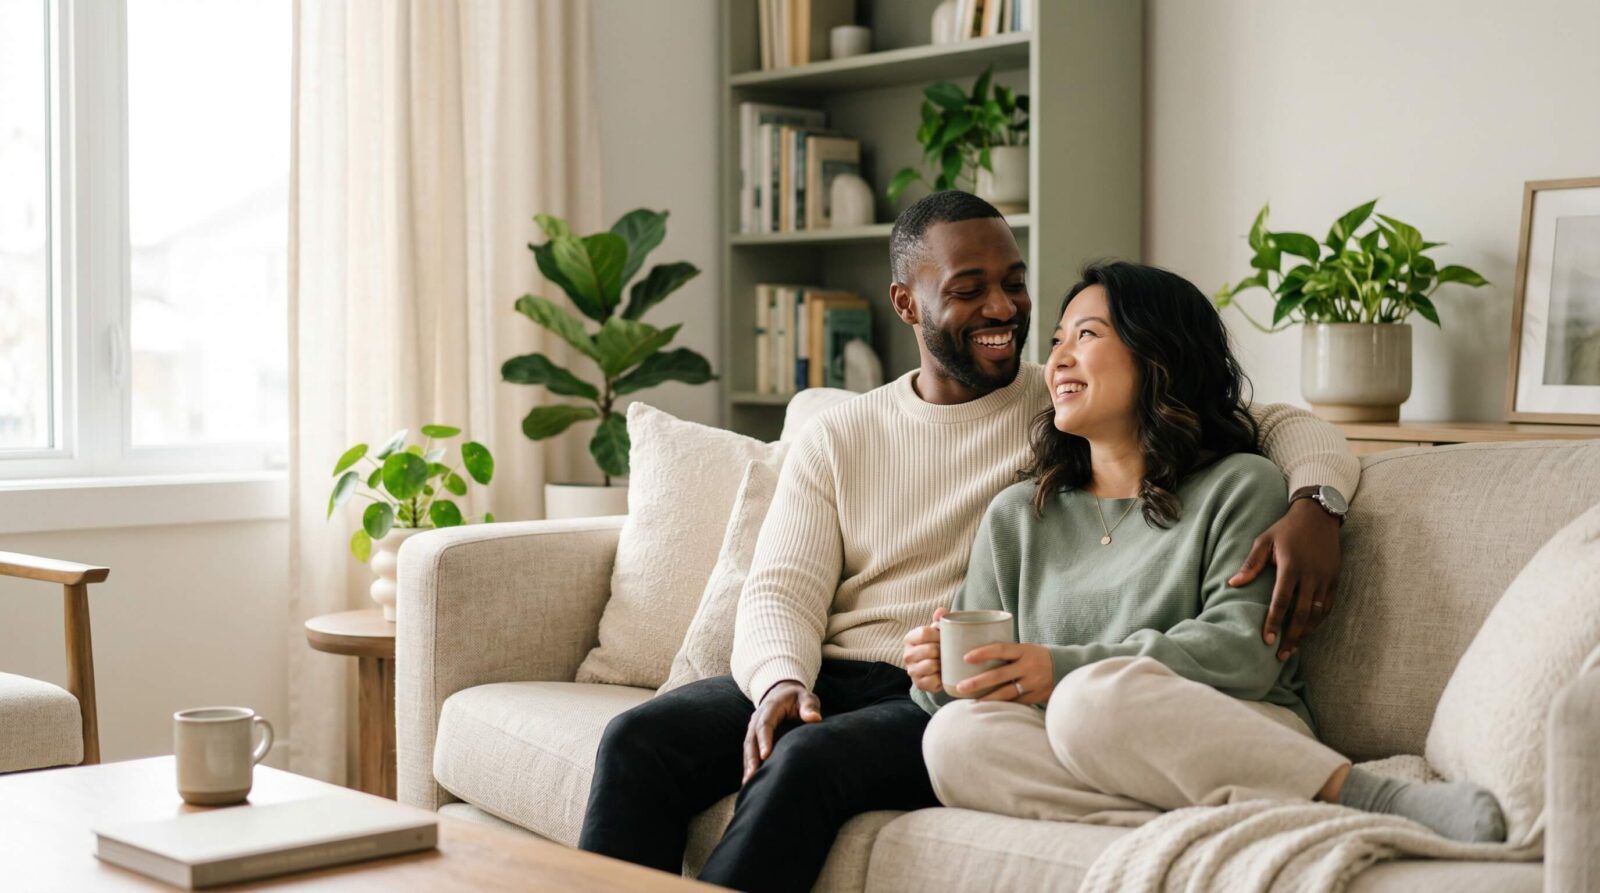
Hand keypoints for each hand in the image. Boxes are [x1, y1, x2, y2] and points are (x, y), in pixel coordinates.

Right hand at [742, 680, 821, 783]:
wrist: (782, 693)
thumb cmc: (798, 698)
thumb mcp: (806, 697)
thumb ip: (809, 706)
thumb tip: (815, 718)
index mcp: (770, 708)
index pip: (765, 724)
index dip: (764, 740)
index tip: (765, 755)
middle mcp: (757, 717)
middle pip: (751, 739)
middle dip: (751, 758)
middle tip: (752, 775)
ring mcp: (753, 727)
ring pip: (748, 747)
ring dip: (747, 764)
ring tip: (748, 783)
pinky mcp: (753, 736)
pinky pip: (749, 751)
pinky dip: (748, 765)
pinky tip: (748, 781)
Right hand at [903, 607, 948, 692]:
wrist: (934, 670)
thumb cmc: (937, 646)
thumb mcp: (937, 632)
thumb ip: (940, 620)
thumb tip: (941, 611)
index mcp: (910, 638)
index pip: (925, 633)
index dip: (938, 635)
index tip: (943, 637)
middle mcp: (907, 655)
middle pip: (929, 649)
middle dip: (942, 650)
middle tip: (948, 651)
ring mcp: (911, 670)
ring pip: (930, 665)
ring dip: (942, 664)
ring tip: (945, 662)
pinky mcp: (918, 684)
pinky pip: (933, 680)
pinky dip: (940, 678)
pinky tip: (943, 674)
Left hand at [953, 643, 1054, 705]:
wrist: (1065, 668)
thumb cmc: (1037, 656)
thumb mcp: (1025, 649)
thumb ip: (1006, 653)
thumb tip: (975, 655)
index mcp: (1024, 651)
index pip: (1001, 649)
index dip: (983, 653)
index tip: (965, 657)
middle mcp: (1028, 666)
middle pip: (999, 675)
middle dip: (978, 682)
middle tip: (960, 687)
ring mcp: (1033, 683)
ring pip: (1006, 693)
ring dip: (987, 698)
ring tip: (970, 702)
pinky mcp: (1036, 696)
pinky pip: (1015, 703)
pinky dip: (1001, 706)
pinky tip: (988, 709)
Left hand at [1229, 496, 1341, 659]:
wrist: (1318, 516)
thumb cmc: (1285, 529)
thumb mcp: (1264, 541)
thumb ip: (1250, 565)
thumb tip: (1232, 584)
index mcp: (1291, 566)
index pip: (1281, 601)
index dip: (1274, 622)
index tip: (1266, 640)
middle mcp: (1311, 575)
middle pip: (1301, 614)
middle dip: (1291, 636)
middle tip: (1280, 655)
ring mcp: (1325, 578)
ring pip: (1316, 614)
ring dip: (1305, 633)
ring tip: (1292, 648)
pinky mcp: (1335, 579)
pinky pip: (1327, 606)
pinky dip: (1318, 621)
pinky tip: (1307, 631)